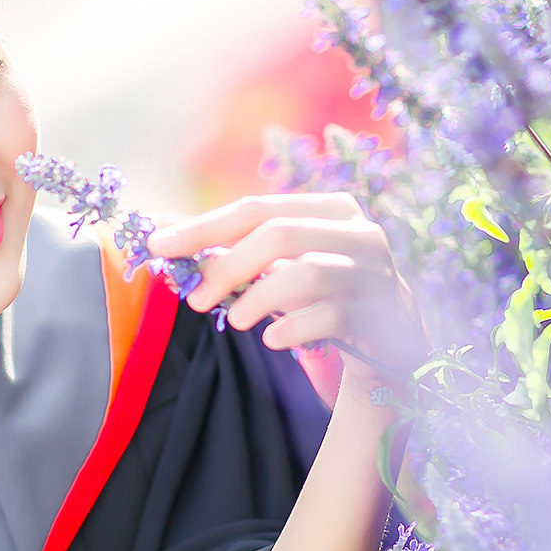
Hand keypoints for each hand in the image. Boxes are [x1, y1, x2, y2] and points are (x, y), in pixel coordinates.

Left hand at [147, 192, 426, 389]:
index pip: (257, 207)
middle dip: (227, 265)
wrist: (391, 343)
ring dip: (258, 298)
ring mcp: (372, 272)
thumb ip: (233, 245)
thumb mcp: (284, 263)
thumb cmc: (324, 294)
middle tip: (195, 298)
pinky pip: (327, 317)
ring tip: (235, 320)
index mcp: (331, 208)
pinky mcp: (379, 313)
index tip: (158, 245)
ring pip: (305, 274)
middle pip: (279, 234)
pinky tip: (273, 340)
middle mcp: (357, 232)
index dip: (205, 225)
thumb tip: (160, 228)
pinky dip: (291, 328)